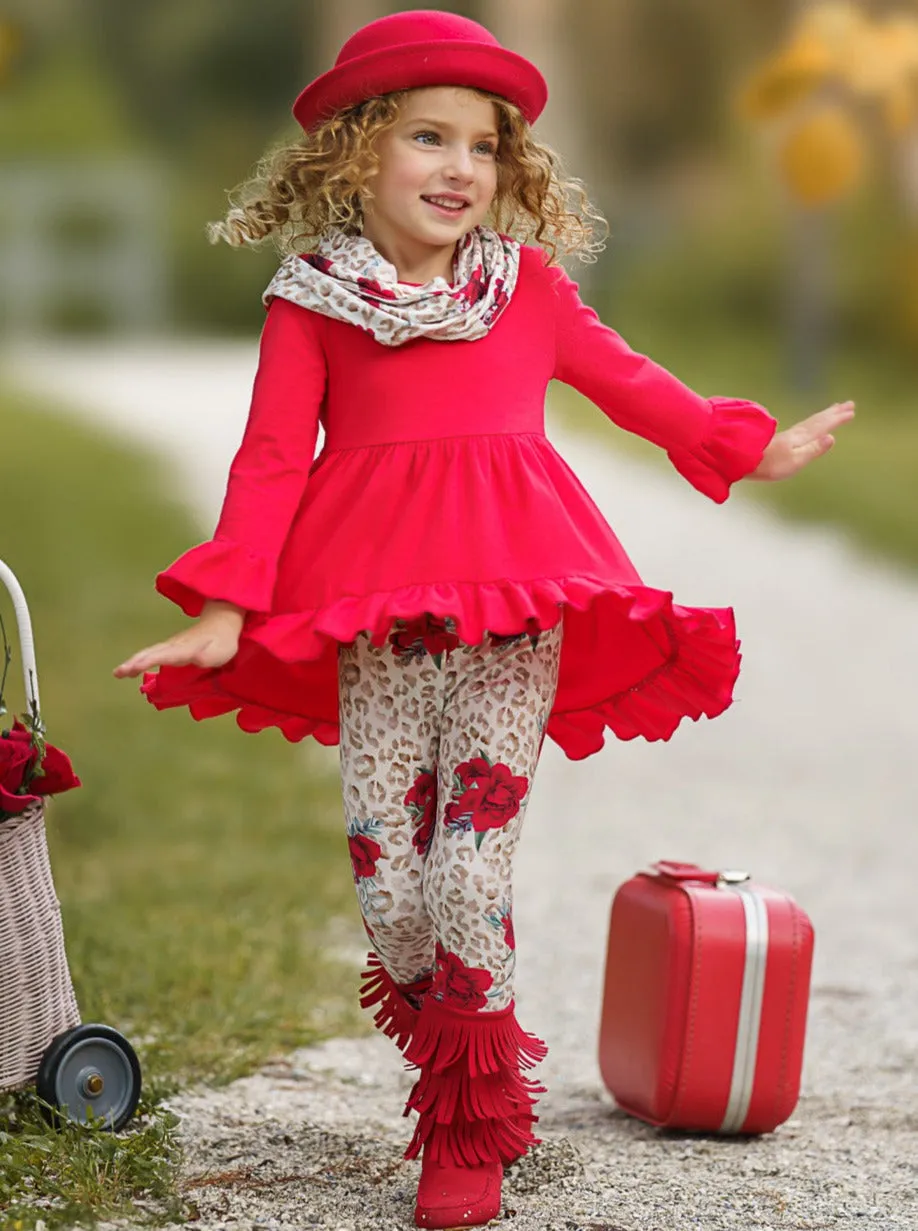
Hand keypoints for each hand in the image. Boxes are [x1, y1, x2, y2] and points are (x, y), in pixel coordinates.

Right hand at [113, 602, 243, 677]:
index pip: (164, 656)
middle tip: (118, 673)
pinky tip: (131, 668)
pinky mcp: (172, 647)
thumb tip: (197, 660)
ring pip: (150, 653)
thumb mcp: (220, 652)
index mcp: (185, 648)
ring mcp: (172, 645)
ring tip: (118, 673)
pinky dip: (140, 660)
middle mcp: (174, 645)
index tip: (134, 667)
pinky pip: (153, 654)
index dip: (149, 661)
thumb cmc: (222, 642)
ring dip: (133, 662)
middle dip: (134, 663)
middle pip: (151, 654)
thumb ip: (207, 657)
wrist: (222, 622)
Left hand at [750, 401, 854, 480]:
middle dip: (834, 412)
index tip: (851, 411)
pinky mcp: (782, 439)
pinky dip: (813, 421)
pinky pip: (805, 425)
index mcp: (802, 438)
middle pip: (819, 419)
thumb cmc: (770, 465)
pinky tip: (811, 424)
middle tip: (849, 404)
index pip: (824, 426)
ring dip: (825, 414)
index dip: (838, 419)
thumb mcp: (795, 461)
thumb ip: (813, 449)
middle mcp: (797, 433)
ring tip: (834, 409)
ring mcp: (789, 435)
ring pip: (812, 421)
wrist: (744, 459)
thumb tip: (831, 437)